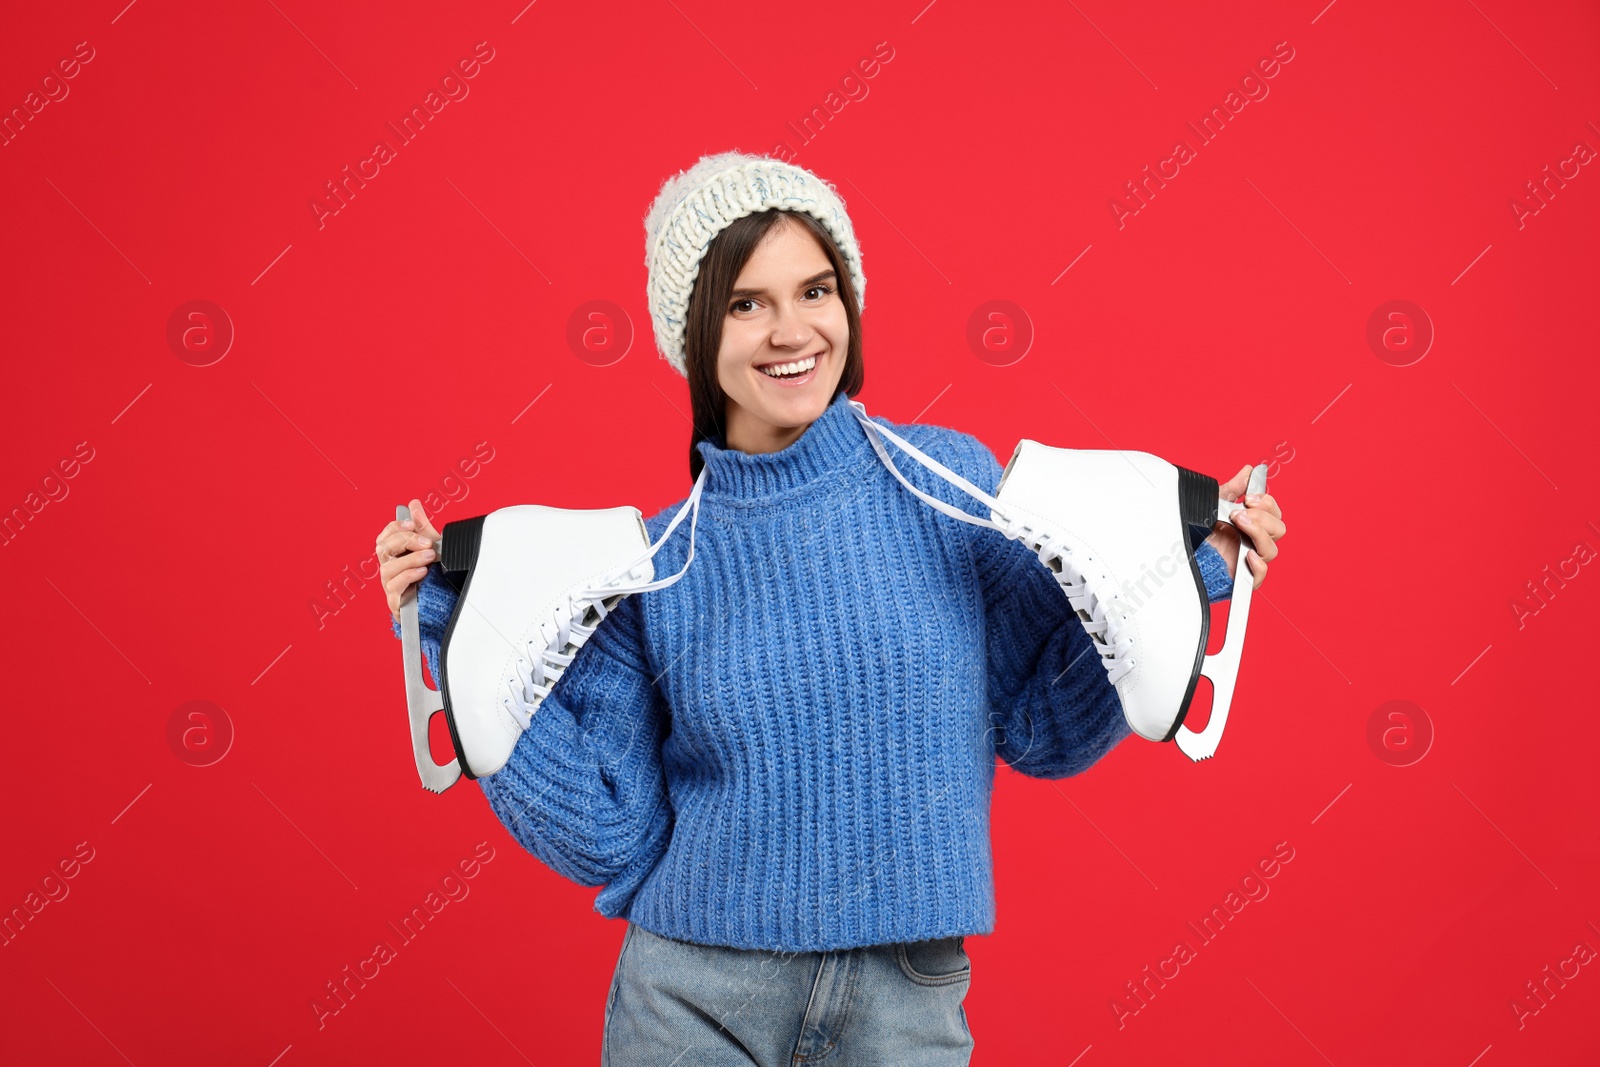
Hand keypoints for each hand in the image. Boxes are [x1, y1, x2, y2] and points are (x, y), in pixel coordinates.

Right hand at [376, 498, 444, 623]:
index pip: (384, 536)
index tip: (412, 523)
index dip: (395, 527)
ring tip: (429, 556)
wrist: (440, 605)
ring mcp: (390, 585)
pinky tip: (422, 571)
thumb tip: (413, 504)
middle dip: (405, 541)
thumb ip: (422, 527)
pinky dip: (408, 577)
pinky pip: (395, 589)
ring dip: (410, 559)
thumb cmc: (431, 576)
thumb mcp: (430, 548)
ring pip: (388, 568)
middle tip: (427, 542)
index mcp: (393, 555)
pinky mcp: (396, 602)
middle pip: (383, 549)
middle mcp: (388, 569)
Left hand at [1203, 465, 1285, 589]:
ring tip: (1238, 524)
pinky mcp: (1242, 578)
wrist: (1182, 554)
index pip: (1275, 513)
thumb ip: (1234, 489)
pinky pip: (1260, 576)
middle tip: (1238, 513)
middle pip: (1278, 529)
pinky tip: (1248, 554)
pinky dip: (1258, 565)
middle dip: (1261, 517)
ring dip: (1258, 533)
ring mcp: (1250, 560)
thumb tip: (1249, 470)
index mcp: (1254, 525)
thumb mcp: (1215, 505)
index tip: (1249, 498)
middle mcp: (1255, 542)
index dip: (1267, 503)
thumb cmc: (1201, 531)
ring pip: (1272, 550)